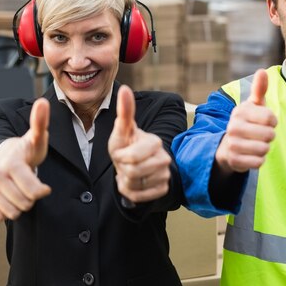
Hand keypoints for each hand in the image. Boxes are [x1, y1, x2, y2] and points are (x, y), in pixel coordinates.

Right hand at [0, 98, 51, 221]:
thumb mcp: (37, 138)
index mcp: (12, 163)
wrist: (4, 155)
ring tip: (18, 189)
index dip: (42, 191)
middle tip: (27, 184)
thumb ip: (41, 122)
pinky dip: (6, 210)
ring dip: (19, 205)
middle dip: (30, 198)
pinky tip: (7, 195)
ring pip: (12, 212)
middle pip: (24, 204)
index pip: (33, 191)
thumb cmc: (26, 151)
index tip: (44, 186)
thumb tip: (42, 101)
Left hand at [109, 85, 172, 202]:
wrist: (135, 164)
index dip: (121, 157)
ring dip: (125, 181)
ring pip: (135, 185)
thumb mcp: (122, 130)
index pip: (132, 158)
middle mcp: (164, 158)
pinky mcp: (162, 189)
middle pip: (133, 173)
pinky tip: (134, 182)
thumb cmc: (127, 144)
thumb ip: (125, 111)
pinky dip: (131, 192)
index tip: (121, 152)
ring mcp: (165, 175)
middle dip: (123, 169)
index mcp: (155, 142)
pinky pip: (139, 196)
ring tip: (129, 171)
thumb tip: (125, 88)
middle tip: (125, 163)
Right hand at [215, 69, 276, 173]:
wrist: (228, 146)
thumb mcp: (253, 105)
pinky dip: (259, 160)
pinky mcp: (234, 160)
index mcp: (240, 111)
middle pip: (269, 134)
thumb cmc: (247, 122)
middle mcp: (233, 127)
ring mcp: (233, 144)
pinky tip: (251, 155)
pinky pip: (258, 162)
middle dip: (269, 136)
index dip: (273, 121)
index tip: (266, 121)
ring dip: (264, 148)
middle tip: (260, 135)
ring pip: (264, 149)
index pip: (270, 118)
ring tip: (256, 144)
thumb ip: (259, 89)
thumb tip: (262, 71)